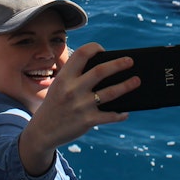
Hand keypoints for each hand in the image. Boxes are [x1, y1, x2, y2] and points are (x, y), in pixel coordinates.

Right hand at [19, 43, 139, 173]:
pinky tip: (125, 112)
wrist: (42, 131)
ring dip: (126, 86)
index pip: (81, 54)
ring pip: (110, 93)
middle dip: (118, 64)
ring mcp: (80, 106)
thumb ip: (76, 76)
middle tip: (131, 60)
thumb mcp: (59, 86)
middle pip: (100, 71)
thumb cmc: (55, 104)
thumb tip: (106, 69)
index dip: (94, 48)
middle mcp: (72, 89)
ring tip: (137, 80)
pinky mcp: (87, 121)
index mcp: (65, 77)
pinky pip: (109, 116)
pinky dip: (120, 114)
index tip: (103, 50)